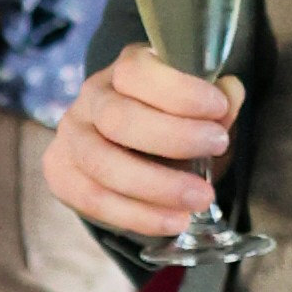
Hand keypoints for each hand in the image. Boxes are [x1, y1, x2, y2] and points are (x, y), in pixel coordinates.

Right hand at [39, 41, 238, 246]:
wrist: (131, 150)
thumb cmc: (173, 124)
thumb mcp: (200, 110)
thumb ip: (217, 103)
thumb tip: (230, 93)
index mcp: (125, 70)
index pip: (137, 72)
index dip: (178, 91)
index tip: (218, 110)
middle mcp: (92, 98)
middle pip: (118, 118)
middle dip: (172, 138)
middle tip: (217, 150)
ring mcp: (72, 136)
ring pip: (102, 163)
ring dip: (155, 187)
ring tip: (199, 200)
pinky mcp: (61, 173)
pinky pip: (92, 199)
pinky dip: (135, 215)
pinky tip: (171, 221)